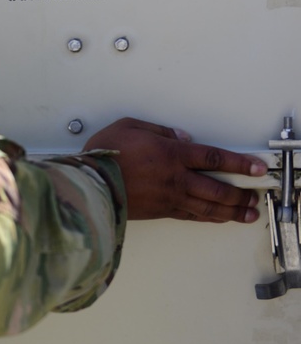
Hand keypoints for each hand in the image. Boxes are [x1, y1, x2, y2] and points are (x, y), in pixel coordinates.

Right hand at [83, 117, 267, 222]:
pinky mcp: (158, 212)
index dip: (238, 163)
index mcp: (171, 154)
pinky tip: (217, 218)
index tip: (256, 167)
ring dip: (231, 210)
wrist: (88, 184)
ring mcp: (168, 198)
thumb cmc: (104, 154)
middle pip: (217, 188)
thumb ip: (158, 129)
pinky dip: (207, 218)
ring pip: (208, 206)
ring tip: (247, 213)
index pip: (214, 158)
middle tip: (256, 195)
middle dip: (240, 193)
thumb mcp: (128, 125)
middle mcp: (176, 178)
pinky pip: (190, 216)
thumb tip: (180, 136)